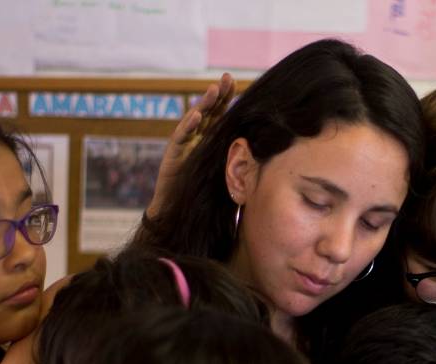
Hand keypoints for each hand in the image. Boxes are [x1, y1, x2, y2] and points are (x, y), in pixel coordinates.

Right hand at [146, 73, 235, 218]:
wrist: (177, 213)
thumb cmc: (202, 197)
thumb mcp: (224, 175)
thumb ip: (237, 163)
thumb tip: (264, 154)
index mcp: (209, 141)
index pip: (219, 115)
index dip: (227, 99)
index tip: (236, 82)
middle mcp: (195, 139)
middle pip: (208, 112)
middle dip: (217, 95)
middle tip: (227, 78)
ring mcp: (183, 146)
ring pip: (194, 120)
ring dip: (204, 104)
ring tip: (214, 91)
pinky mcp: (172, 156)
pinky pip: (180, 138)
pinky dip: (188, 126)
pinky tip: (197, 116)